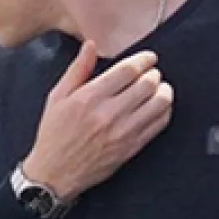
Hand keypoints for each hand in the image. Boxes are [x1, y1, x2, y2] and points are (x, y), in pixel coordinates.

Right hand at [21, 41, 172, 199]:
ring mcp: (123, 131)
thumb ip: (77, 70)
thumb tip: (91, 46)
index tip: (148, 58)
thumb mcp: (57, 98)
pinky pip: (160, 123)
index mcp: (89, 98)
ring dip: (163, 90)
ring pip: (159, 102)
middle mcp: (108, 113)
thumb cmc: (54, 134)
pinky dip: (164, 110)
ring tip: (158, 88)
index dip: (143, 60)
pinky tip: (157, 107)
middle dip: (153, 74)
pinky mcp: (133, 146)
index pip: (128, 70)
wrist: (55, 173)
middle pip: (147, 83)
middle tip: (151, 74)